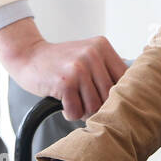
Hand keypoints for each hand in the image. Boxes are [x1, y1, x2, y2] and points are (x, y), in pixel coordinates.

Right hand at [0, 19, 128, 119]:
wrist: (28, 56)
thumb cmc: (60, 62)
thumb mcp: (87, 56)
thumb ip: (106, 69)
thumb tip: (132, 95)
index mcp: (102, 46)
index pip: (125, 78)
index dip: (121, 96)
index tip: (115, 105)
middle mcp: (93, 54)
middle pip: (111, 95)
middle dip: (100, 107)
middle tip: (87, 106)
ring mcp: (79, 67)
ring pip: (95, 106)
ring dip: (84, 112)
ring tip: (75, 103)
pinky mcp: (65, 81)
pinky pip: (76, 111)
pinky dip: (70, 113)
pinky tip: (64, 104)